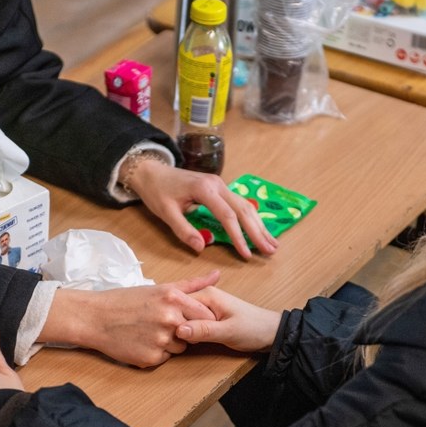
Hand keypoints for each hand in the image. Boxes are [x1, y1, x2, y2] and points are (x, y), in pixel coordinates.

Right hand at [39, 271, 220, 366]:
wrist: (95, 318)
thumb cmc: (125, 300)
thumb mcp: (159, 288)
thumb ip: (192, 284)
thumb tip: (218, 275)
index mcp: (173, 298)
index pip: (205, 316)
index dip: (199, 319)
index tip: (189, 319)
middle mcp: (169, 319)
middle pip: (193, 333)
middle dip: (182, 330)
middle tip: (160, 324)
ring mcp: (160, 340)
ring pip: (179, 348)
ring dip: (169, 343)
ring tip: (148, 332)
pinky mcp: (150, 358)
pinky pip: (164, 359)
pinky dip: (155, 353)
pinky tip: (140, 342)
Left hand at [127, 158, 278, 259]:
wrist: (152, 172)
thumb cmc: (158, 192)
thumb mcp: (166, 213)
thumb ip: (184, 230)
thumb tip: (202, 248)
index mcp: (204, 189)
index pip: (227, 216)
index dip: (238, 237)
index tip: (247, 254)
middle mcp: (217, 184)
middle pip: (243, 210)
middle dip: (258, 232)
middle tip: (270, 251)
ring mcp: (220, 185)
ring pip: (245, 206)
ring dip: (259, 225)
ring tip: (272, 243)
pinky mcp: (220, 188)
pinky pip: (239, 204)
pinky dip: (251, 218)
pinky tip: (260, 229)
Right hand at [175, 287, 282, 352]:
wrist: (270, 333)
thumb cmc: (254, 328)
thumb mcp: (228, 332)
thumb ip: (204, 330)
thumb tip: (179, 330)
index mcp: (207, 294)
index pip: (177, 303)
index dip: (173, 320)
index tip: (176, 335)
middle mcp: (204, 297)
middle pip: (178, 310)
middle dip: (178, 326)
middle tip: (185, 340)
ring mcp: (205, 307)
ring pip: (183, 318)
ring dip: (183, 331)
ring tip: (189, 342)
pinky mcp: (207, 317)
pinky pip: (190, 323)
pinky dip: (189, 333)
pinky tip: (192, 342)